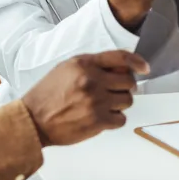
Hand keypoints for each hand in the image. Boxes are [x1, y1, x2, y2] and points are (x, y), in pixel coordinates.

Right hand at [21, 51, 149, 147]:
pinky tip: (101, 117)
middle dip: (125, 87)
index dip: (136, 62)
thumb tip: (118, 70)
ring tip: (104, 105)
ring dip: (120, 103)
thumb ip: (91, 65)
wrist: (34, 119)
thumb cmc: (47, 94)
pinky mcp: (98, 121)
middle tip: (115, 91)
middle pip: (128, 82)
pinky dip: (114, 119)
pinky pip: (121, 119)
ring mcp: (96, 101)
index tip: (144, 67)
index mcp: (83, 64)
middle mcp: (92, 80)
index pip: (120, 58)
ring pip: (127, 100)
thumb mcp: (66, 69)